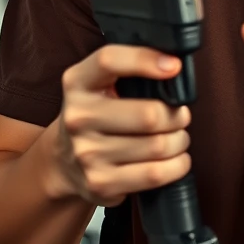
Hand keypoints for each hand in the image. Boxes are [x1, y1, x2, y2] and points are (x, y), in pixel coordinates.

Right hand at [49, 46, 191, 205]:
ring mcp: (86, 153)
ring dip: (180, 141)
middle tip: (179, 116)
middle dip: (177, 116)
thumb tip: (175, 66)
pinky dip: (177, 165)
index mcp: (78, 83)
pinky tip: (174, 159)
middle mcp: (78, 117)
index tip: (174, 66)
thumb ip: (132, 70)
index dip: (145, 59)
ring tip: (176, 137)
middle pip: (150, 114)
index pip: (109, 61)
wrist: (63, 162)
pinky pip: (156, 174)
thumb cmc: (99, 114)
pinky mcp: (100, 183)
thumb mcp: (102, 83)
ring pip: (159, 146)